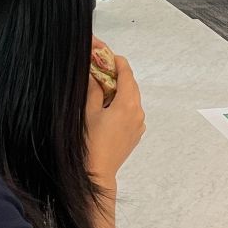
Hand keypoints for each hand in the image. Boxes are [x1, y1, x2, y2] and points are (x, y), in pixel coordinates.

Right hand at [86, 52, 143, 185]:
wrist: (97, 173)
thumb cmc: (90, 142)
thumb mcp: (88, 112)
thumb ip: (93, 89)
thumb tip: (93, 73)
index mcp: (128, 103)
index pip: (126, 73)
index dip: (116, 61)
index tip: (106, 54)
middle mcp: (138, 112)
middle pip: (130, 85)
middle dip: (116, 75)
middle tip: (99, 69)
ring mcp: (139, 124)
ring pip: (131, 99)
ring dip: (118, 90)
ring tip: (100, 88)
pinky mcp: (136, 133)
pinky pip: (131, 112)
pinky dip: (121, 104)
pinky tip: (107, 107)